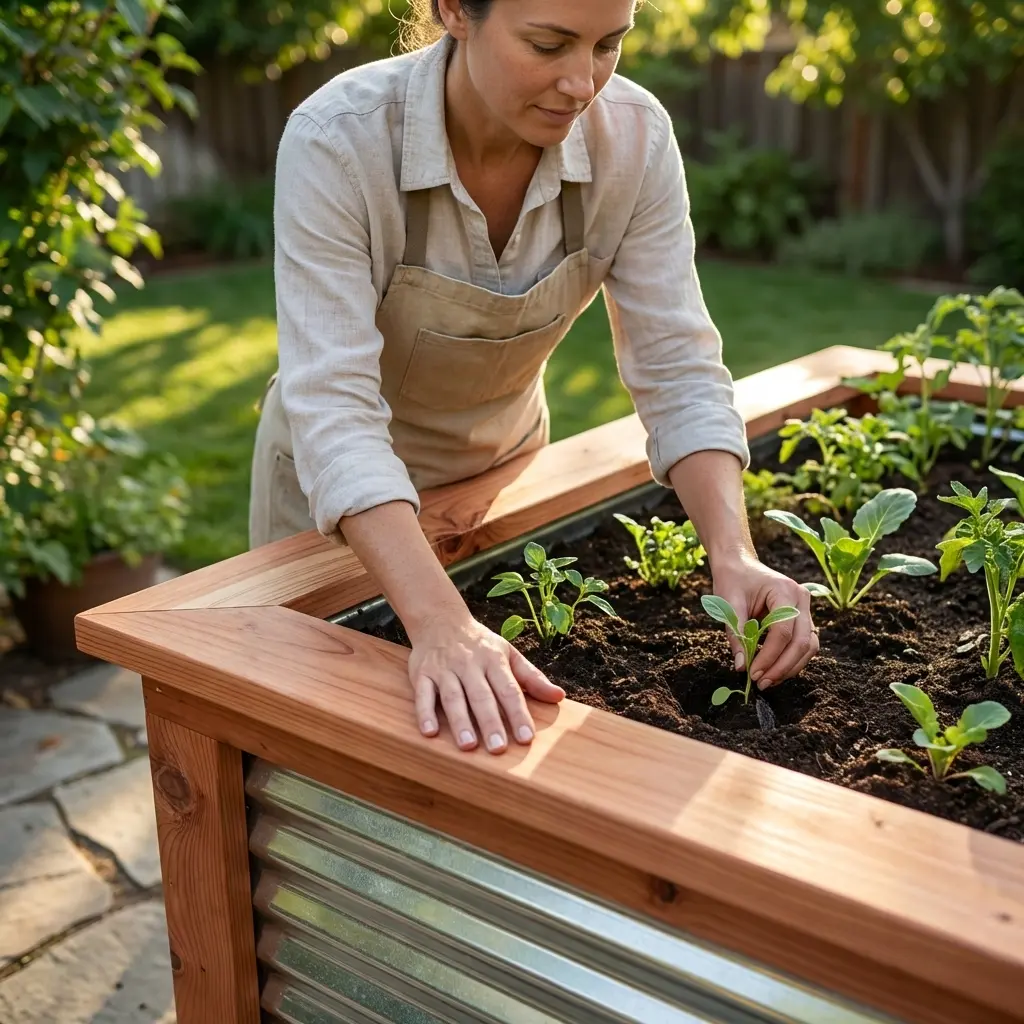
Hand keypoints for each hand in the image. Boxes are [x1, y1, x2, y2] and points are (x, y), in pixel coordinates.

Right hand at [406, 609, 564, 753]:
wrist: (440, 620)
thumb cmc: (480, 644)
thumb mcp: (508, 654)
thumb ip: (532, 677)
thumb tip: (559, 697)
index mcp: (494, 660)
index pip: (509, 689)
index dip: (518, 713)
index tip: (527, 738)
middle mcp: (469, 664)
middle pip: (481, 695)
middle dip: (490, 722)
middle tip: (498, 748)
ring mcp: (444, 669)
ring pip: (453, 697)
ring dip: (460, 721)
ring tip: (468, 745)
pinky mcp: (422, 673)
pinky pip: (422, 694)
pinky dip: (425, 712)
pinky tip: (429, 732)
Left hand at [711, 552, 817, 689]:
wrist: (739, 565)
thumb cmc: (733, 580)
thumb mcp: (729, 605)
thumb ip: (736, 635)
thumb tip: (741, 666)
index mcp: (785, 590)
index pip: (783, 631)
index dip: (769, 656)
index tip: (752, 673)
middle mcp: (802, 598)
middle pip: (802, 641)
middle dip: (782, 667)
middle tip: (761, 683)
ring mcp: (805, 608)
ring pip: (809, 646)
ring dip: (790, 667)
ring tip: (768, 681)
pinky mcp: (802, 618)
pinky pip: (804, 643)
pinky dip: (792, 659)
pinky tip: (774, 670)